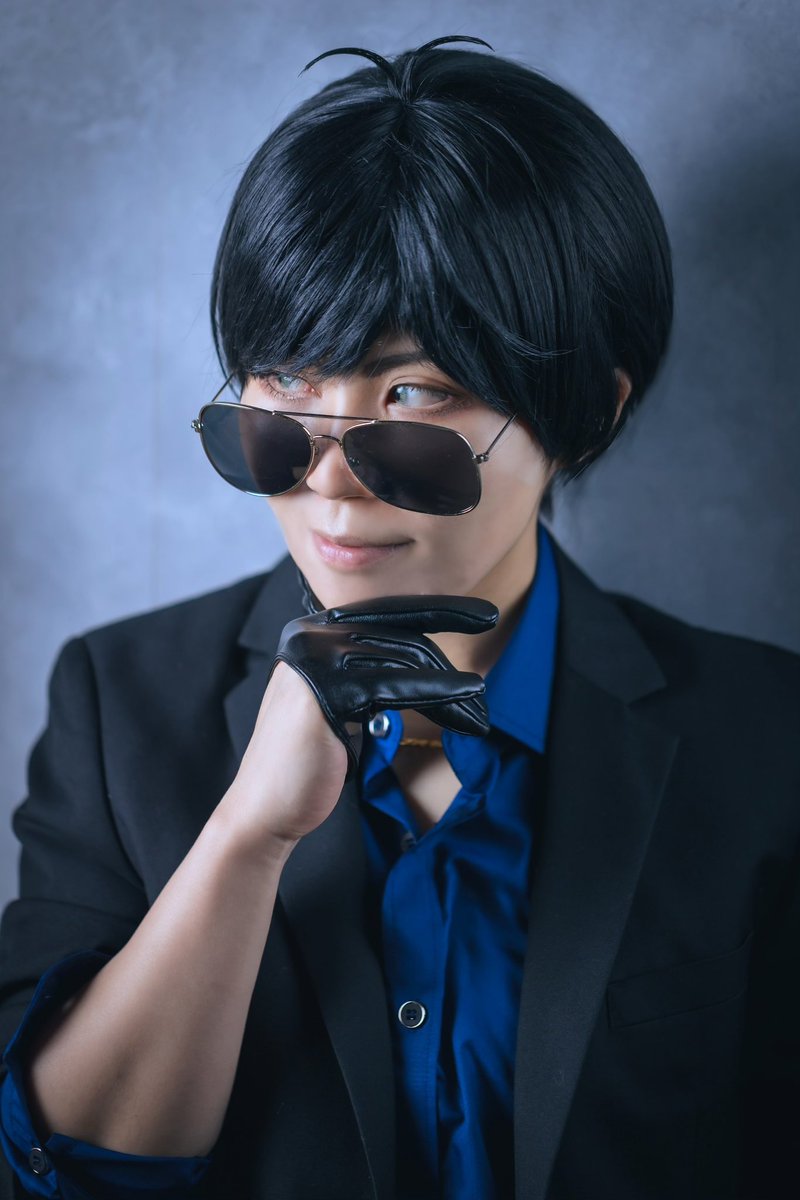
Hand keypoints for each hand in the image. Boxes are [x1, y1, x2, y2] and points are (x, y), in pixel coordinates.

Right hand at [226, 593, 497, 846]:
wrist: (267, 808)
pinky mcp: (327, 689)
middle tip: (483, 702)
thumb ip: (368, 673)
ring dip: (452, 692)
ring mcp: (316, 658)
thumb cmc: (309, 763)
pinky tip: (466, 697)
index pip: (387, 612)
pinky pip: (397, 685)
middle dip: (449, 667)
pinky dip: (440, 691)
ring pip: (404, 661)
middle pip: (400, 638)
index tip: (485, 616)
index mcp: (314, 632)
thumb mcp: (342, 704)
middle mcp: (311, 634)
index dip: (440, 610)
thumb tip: (427, 661)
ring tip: (479, 719)